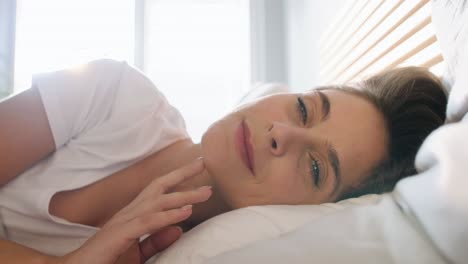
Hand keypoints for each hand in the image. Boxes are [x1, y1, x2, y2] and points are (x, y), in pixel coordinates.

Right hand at [61, 158, 210, 263]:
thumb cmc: (108, 261)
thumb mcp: (138, 252)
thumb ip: (156, 240)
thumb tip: (179, 228)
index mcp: (134, 214)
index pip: (158, 191)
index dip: (178, 179)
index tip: (198, 169)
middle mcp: (129, 212)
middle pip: (158, 186)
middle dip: (182, 173)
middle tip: (203, 163)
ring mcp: (123, 221)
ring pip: (157, 201)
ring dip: (183, 195)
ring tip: (205, 192)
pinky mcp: (119, 234)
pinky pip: (148, 222)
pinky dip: (168, 216)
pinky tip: (186, 212)